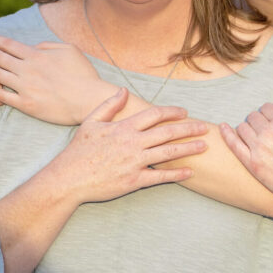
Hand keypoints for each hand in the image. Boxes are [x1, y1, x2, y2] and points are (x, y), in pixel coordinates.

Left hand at [0, 31, 102, 125]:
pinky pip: (1, 95)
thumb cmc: (83, 74)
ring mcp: (25, 87)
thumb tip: (34, 47)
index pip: (8, 44)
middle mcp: (27, 69)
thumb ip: (48, 46)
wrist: (89, 99)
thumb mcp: (69, 50)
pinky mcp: (26, 104)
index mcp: (37, 55)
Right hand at [57, 88, 203, 203]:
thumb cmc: (78, 151)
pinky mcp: (134, 181)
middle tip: (205, 128)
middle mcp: (132, 143)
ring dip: (188, 149)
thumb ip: (109, 105)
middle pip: (167, 132)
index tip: (185, 112)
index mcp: (124, 127)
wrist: (68, 179)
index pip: (155, 115)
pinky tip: (189, 172)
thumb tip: (123, 91)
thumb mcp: (91, 122)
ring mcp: (134, 163)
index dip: (172, 112)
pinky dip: (176, 175)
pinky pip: (160, 177)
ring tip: (204, 147)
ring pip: (168, 154)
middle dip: (189, 129)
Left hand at [219, 92, 272, 209]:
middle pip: (253, 116)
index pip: (266, 107)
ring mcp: (258, 148)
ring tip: (255, 136)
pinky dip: (226, 134)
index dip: (269, 114)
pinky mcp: (251, 163)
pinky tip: (223, 128)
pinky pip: (233, 144)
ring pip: (242, 128)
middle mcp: (268, 132)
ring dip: (247, 129)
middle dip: (258, 121)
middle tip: (265, 131)